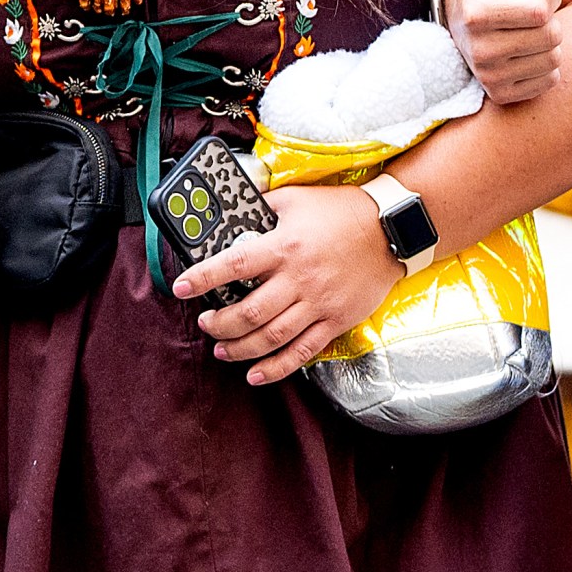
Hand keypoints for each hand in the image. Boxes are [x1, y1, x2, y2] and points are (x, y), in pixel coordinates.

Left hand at [176, 183, 401, 386]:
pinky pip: (302, 351)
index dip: (203, 278)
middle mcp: (299, 278)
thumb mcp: (296, 198)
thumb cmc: (342, 211)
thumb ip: (262, 206)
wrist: (390, 228)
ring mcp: (318, 303)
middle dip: (219, 323)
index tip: (181, 288)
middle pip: (249, 312)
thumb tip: (233, 209)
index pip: (234, 265)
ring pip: (272, 337)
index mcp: (285, 246)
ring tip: (222, 349)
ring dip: (240, 347)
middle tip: (206, 322)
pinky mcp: (335, 320)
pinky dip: (276, 367)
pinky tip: (256, 373)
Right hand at [445, 0, 571, 102]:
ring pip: (553, 60)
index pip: (540, 11)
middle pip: (551, 36)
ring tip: (526, 31)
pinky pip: (549, 81)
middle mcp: (480, 49)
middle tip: (530, 13)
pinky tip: (525, 52)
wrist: (460, 18)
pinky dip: (546, 64)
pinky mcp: (500, 94)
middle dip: (550, 20)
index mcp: (478, 12)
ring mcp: (488, 76)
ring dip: (549, 42)